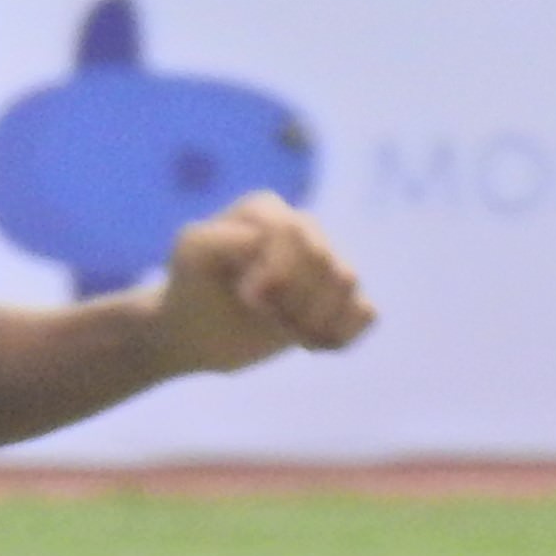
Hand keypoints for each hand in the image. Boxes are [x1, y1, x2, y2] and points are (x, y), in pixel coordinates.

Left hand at [152, 193, 376, 376]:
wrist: (195, 330)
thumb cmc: (191, 287)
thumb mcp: (189, 256)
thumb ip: (217, 238)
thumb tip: (261, 240)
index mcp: (266, 210)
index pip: (296, 234)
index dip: (278, 273)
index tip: (247, 298)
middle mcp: (302, 229)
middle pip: (326, 260)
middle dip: (297, 299)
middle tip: (268, 318)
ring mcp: (324, 264)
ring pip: (348, 282)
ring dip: (317, 318)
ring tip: (288, 334)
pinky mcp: (337, 301)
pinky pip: (366, 312)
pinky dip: (342, 332)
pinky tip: (312, 345)